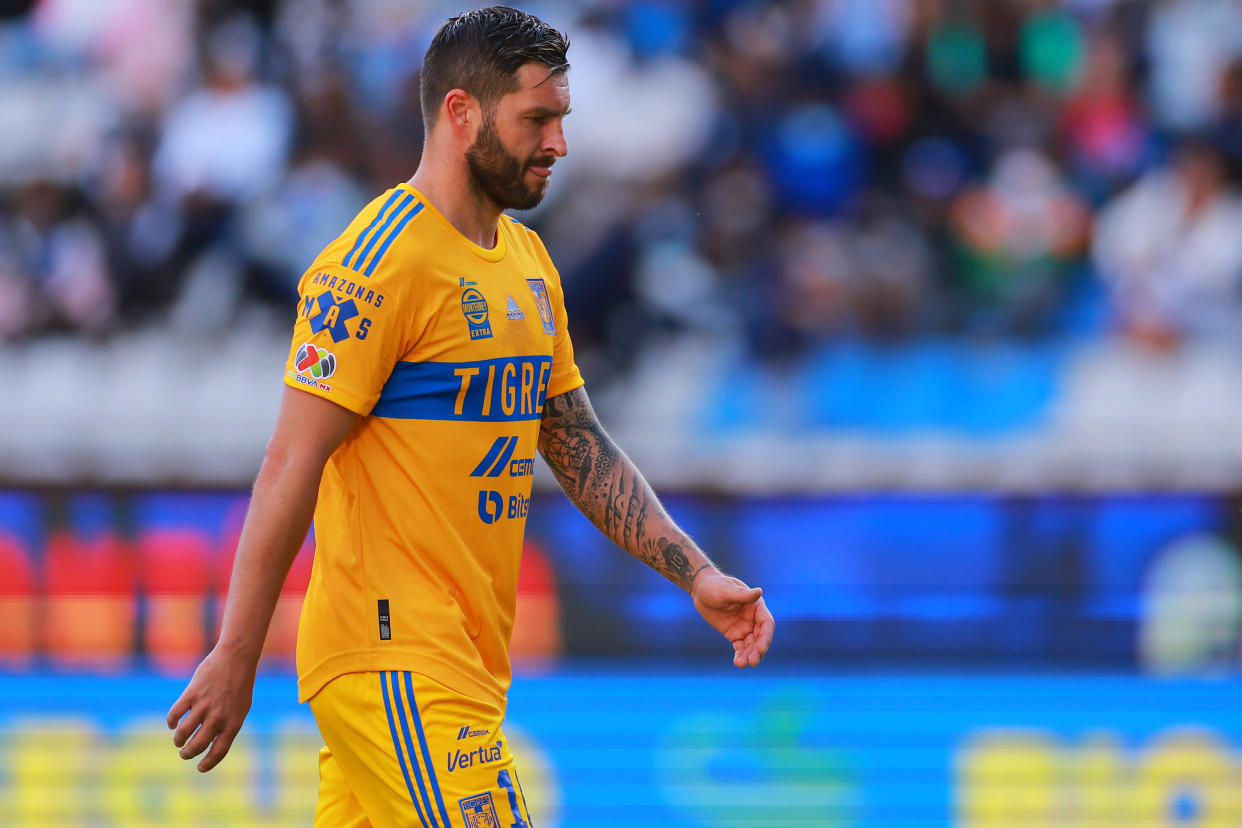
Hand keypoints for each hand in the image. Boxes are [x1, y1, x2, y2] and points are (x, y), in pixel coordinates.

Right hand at [166, 646, 256, 771]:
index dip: (208, 763)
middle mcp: (219, 717)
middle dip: (187, 753)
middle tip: (184, 753)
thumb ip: (227, 726)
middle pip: (197, 745)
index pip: (219, 751)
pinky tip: (173, 724)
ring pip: (183, 732)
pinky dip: (171, 722)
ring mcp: (204, 706)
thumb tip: (210, 744)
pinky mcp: (191, 694)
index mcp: (234, 723)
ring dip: (178, 740)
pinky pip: (174, 715)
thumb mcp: (240, 708)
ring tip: (179, 740)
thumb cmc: (239, 685)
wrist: (236, 658)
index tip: (199, 768)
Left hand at [691, 571, 773, 667]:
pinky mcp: (734, 634)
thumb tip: (759, 591)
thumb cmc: (715, 585)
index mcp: (755, 606)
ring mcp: (744, 627)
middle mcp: (753, 618)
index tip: (761, 648)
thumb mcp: (726, 590)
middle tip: (753, 662)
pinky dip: (740, 655)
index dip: (766, 636)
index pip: (766, 623)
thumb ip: (742, 595)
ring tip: (741, 664)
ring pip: (751, 645)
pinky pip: (740, 647)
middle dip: (758, 650)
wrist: (701, 590)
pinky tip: (738, 662)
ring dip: (749, 655)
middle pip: (761, 637)